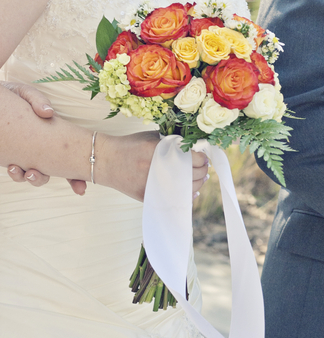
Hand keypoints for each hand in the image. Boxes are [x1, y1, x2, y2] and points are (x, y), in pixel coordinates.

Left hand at [2, 82, 86, 194]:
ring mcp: (25, 154)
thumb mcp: (26, 93)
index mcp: (52, 135)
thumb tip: (48, 113)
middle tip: (34, 173)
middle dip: (43, 179)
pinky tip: (13, 167)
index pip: (67, 159)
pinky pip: (17, 171)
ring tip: (19, 169)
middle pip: (49, 172)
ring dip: (30, 178)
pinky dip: (17, 174)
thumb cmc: (14, 95)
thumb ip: (38, 100)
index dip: (75, 176)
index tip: (80, 188)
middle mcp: (40, 148)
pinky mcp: (10, 155)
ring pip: (32, 175)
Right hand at [95, 132, 209, 201]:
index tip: (204, 156)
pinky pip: (174, 200)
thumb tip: (197, 148)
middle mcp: (157, 169)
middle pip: (193, 174)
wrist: (106, 161)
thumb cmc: (130, 146)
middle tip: (204, 167)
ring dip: (198, 183)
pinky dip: (187, 196)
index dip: (202, 157)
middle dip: (203, 170)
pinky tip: (192, 191)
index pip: (193, 158)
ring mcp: (153, 185)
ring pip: (187, 189)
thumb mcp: (152, 137)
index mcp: (159, 151)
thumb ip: (172, 142)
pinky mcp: (149, 197)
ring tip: (201, 177)